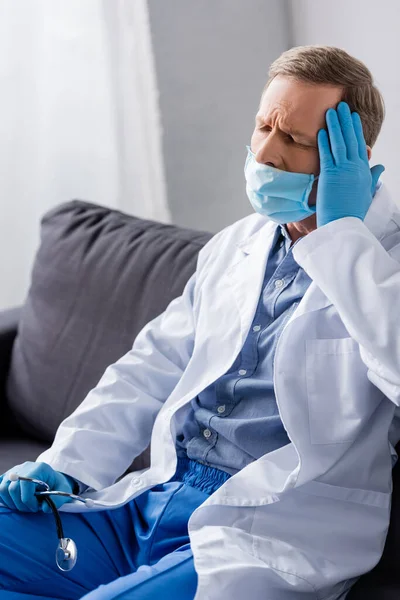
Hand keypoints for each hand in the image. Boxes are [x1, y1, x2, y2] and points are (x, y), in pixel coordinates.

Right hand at [0, 461, 74, 512]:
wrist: (53, 479)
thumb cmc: (57, 485)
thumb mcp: (64, 491)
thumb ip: (57, 500)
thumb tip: (44, 508)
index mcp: (39, 468)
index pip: (25, 483)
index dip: (28, 499)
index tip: (36, 508)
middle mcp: (25, 467)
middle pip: (12, 488)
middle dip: (20, 504)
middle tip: (30, 509)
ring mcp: (15, 470)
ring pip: (3, 488)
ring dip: (11, 502)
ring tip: (23, 507)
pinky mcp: (8, 476)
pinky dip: (4, 498)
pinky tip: (14, 503)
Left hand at [316, 101, 384, 227]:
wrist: (344, 224)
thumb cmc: (353, 211)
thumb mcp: (367, 191)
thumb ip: (372, 176)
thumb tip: (380, 166)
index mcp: (363, 170)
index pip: (359, 145)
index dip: (356, 129)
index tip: (353, 116)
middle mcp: (354, 167)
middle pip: (350, 139)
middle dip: (345, 121)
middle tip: (342, 105)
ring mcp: (342, 170)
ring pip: (339, 143)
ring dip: (334, 126)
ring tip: (331, 111)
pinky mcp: (330, 175)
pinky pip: (326, 155)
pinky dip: (325, 142)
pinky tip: (322, 130)